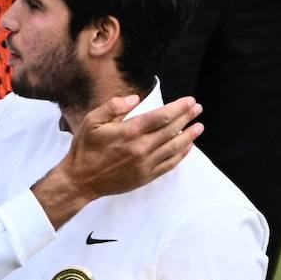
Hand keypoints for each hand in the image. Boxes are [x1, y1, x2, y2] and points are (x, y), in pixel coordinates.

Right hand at [31, 95, 201, 227]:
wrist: (80, 180)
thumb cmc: (85, 148)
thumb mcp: (92, 122)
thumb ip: (113, 107)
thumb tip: (135, 99)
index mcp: (129, 132)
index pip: (161, 117)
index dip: (178, 108)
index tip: (189, 101)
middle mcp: (140, 148)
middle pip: (171, 130)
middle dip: (187, 118)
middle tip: (198, 108)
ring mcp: (145, 164)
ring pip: (174, 147)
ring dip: (189, 136)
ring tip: (199, 126)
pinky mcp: (146, 176)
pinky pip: (169, 164)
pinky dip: (181, 154)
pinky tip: (187, 146)